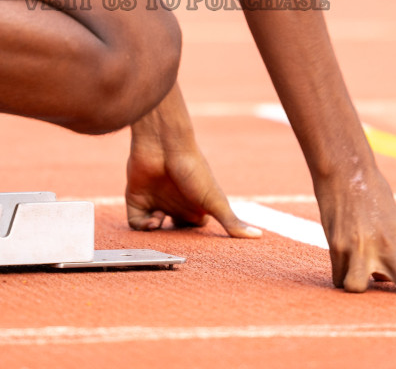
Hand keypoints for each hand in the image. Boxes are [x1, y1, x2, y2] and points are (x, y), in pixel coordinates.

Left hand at [126, 120, 260, 237]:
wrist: (164, 145)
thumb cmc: (193, 170)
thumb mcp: (215, 200)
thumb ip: (232, 222)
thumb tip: (258, 237)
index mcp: (194, 206)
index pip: (194, 230)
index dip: (194, 241)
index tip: (196, 249)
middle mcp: (174, 204)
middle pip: (172, 233)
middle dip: (172, 241)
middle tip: (174, 242)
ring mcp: (155, 202)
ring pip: (153, 230)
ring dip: (156, 234)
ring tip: (162, 224)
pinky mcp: (137, 199)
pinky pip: (136, 222)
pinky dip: (142, 226)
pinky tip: (153, 221)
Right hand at [316, 165, 395, 297]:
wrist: (345, 171)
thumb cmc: (370, 191)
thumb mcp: (391, 219)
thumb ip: (393, 249)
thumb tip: (382, 277)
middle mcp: (383, 243)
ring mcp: (359, 247)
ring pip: (358, 286)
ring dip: (359, 285)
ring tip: (358, 276)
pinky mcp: (337, 246)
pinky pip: (339, 276)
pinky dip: (341, 275)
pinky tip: (342, 265)